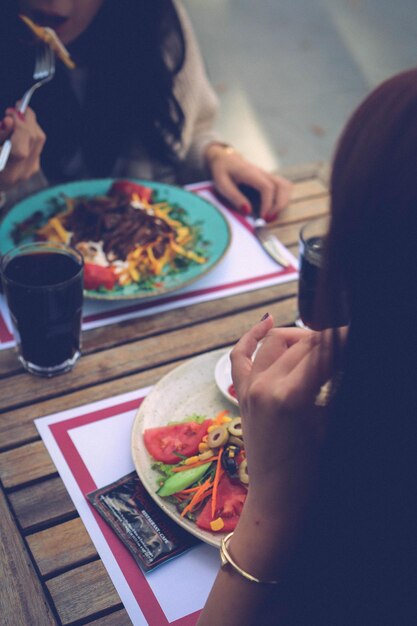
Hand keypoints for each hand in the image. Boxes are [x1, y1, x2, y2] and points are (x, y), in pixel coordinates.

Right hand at [0, 106, 45, 189]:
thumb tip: (8, 121)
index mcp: (6, 173)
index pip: (20, 151)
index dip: (19, 128)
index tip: (12, 112)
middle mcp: (21, 174)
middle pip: (34, 141)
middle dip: (26, 119)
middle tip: (15, 107)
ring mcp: (30, 171)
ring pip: (39, 140)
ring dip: (29, 123)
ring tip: (15, 115)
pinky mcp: (33, 166)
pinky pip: (37, 144)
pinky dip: (29, 131)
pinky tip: (18, 127)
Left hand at [205, 143, 291, 220]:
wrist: (225, 159)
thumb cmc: (222, 172)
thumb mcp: (222, 184)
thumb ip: (234, 197)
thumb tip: (248, 211)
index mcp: (251, 173)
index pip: (267, 187)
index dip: (268, 203)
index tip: (263, 217)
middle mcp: (263, 173)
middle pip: (282, 186)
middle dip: (279, 205)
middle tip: (269, 219)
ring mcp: (268, 176)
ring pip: (286, 186)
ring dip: (283, 202)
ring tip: (272, 215)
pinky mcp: (269, 180)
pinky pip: (283, 188)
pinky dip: (282, 199)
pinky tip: (272, 209)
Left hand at [230, 314, 334, 519]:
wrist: (279, 499)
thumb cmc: (314, 470)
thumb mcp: (333, 423)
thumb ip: (338, 385)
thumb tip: (346, 356)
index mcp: (290, 396)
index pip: (325, 350)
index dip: (347, 339)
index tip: (360, 335)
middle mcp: (264, 386)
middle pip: (304, 343)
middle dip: (331, 339)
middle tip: (349, 345)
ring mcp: (249, 388)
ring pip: (276, 342)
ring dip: (301, 337)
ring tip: (324, 345)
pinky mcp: (242, 393)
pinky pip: (241, 355)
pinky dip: (252, 336)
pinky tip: (267, 321)